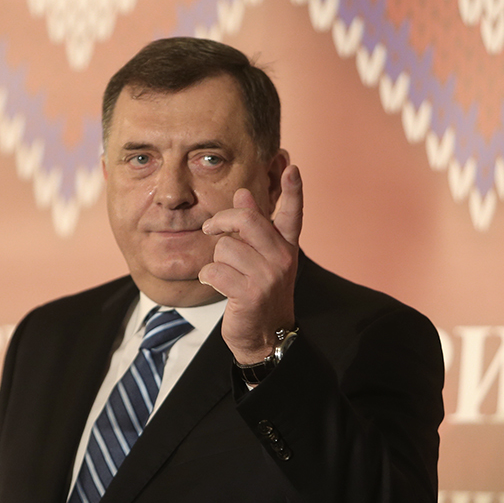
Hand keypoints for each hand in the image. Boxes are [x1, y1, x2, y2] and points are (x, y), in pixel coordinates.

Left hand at [199, 165, 302, 363]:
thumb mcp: (261, 257)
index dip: (293, 190)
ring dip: (217, 260)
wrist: (265, 334)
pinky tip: (220, 286)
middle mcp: (282, 258)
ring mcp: (268, 276)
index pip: (293, 214)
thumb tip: (243, 193)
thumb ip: (254, 226)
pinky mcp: (250, 293)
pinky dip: (210, 278)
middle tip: (211, 227)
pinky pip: (215, 270)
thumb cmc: (260, 291)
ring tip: (227, 274)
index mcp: (287, 246)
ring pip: (225, 248)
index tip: (291, 167)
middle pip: (246, 220)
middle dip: (222, 221)